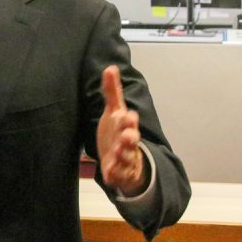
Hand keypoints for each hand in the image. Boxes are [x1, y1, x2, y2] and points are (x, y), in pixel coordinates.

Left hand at [96, 65, 147, 196]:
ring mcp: (124, 158)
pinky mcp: (118, 172)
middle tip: (128, 135)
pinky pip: (118, 174)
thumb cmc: (117, 131)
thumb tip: (110, 67)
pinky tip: (110, 172)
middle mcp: (127, 142)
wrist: (121, 159)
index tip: (129, 115)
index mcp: (125, 126)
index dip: (129, 120)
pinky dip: (115, 173)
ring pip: (126, 157)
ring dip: (122, 155)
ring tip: (117, 151)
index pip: (128, 121)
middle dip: (130, 138)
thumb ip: (112, 92)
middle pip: (131, 140)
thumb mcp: (113, 112)